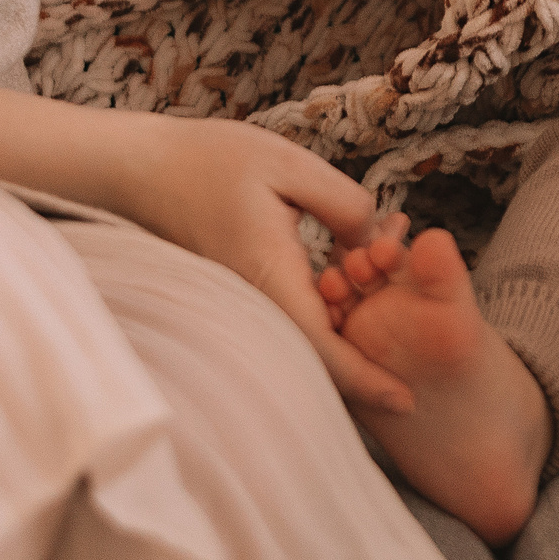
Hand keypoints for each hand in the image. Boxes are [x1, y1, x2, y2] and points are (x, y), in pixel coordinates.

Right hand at [118, 114, 416, 410]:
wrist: (146, 170)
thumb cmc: (214, 160)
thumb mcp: (291, 166)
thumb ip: (345, 205)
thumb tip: (374, 245)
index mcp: (271, 276)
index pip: (323, 348)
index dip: (366, 379)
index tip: (405, 399)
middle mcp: (256, 301)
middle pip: (316, 357)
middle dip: (365, 362)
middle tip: (412, 361)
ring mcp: (246, 301)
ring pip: (304, 339)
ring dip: (347, 333)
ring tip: (388, 306)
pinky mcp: (243, 292)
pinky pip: (288, 319)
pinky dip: (324, 314)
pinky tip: (348, 284)